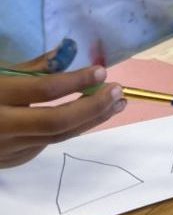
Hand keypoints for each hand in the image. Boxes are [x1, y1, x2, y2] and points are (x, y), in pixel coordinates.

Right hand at [0, 46, 125, 168]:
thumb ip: (29, 67)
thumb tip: (65, 52)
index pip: (42, 91)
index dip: (75, 81)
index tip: (101, 71)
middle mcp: (1, 128)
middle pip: (56, 122)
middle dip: (92, 106)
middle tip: (119, 90)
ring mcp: (5, 150)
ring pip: (56, 137)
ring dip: (91, 119)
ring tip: (117, 103)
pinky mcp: (9, 162)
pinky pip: (45, 144)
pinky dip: (70, 130)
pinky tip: (89, 116)